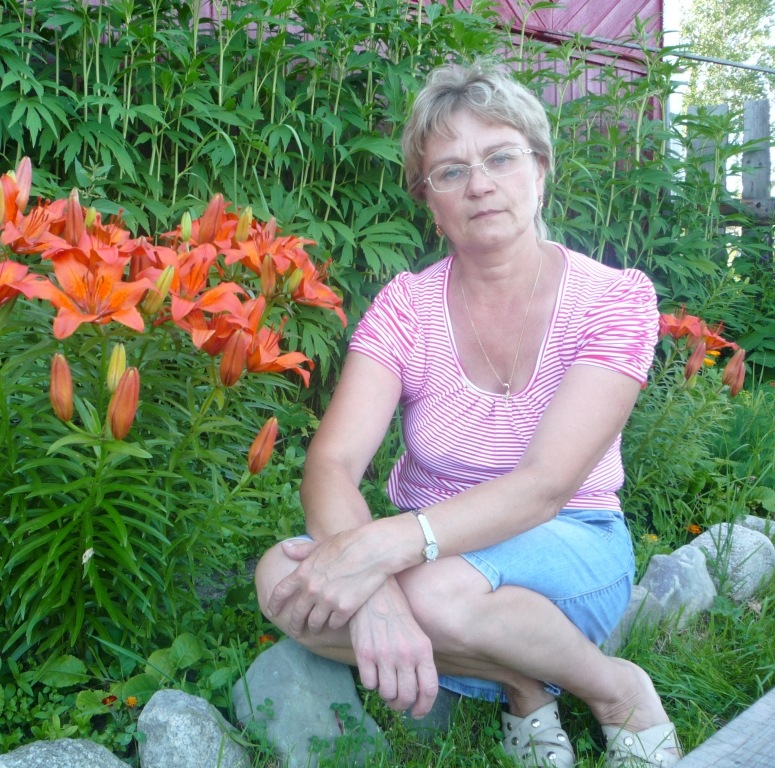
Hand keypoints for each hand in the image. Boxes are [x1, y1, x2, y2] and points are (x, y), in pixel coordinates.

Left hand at [266, 529, 389, 635]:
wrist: (372, 550)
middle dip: (295, 625)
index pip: (281, 592)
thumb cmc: (348, 543)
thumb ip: (302, 551)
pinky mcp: (344, 609)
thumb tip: (284, 548)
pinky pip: (334, 624)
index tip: (272, 612)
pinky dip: (334, 624)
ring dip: (314, 627)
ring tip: (316, 629)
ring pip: (315, 623)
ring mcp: (327, 601)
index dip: (274, 604)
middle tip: (296, 631)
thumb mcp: (321, 544)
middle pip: (296, 614)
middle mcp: (311, 589)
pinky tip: (336, 622)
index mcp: (303, 572)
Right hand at [350, 579, 438, 717]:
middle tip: (397, 701)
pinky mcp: (364, 654)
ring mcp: (384, 655)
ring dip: (386, 694)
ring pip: (387, 694)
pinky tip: (372, 671)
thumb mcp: (417, 635)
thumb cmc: (397, 614)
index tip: (417, 712)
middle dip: (401, 705)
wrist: (375, 594)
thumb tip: (418, 691)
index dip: (424, 707)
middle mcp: (405, 655)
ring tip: (384, 683)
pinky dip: (371, 683)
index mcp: (423, 650)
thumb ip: (420, 661)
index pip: (429, 689)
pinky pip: (369, 684)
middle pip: (406, 697)